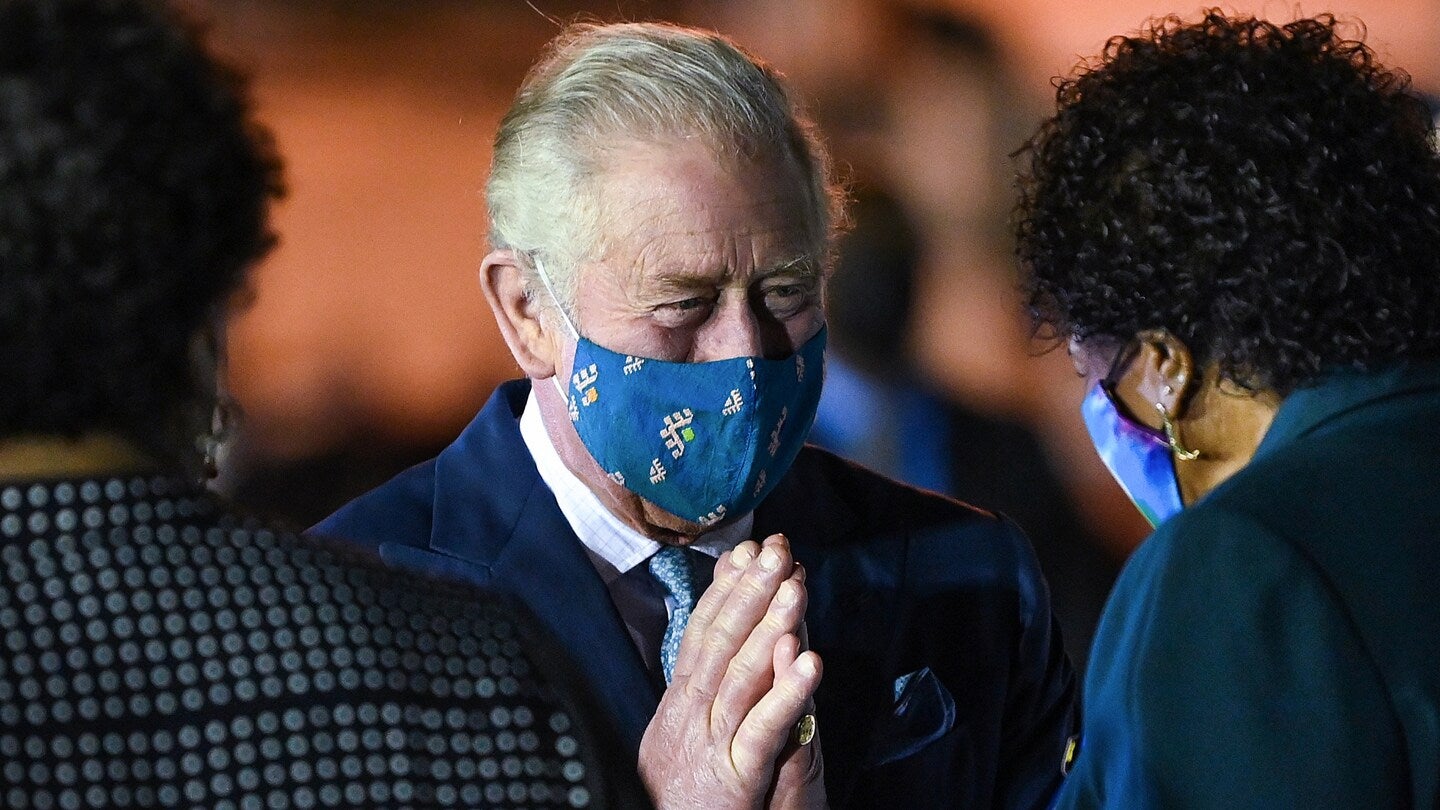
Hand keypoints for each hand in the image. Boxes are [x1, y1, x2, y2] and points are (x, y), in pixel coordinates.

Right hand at [639, 534, 823, 809]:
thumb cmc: (676, 795)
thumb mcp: (681, 732)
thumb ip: (697, 688)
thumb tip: (707, 640)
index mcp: (679, 701)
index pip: (703, 631)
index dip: (727, 588)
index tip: (747, 548)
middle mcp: (689, 713)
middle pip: (720, 640)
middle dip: (750, 590)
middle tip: (776, 548)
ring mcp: (710, 742)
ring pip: (741, 674)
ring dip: (771, 626)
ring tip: (796, 587)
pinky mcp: (735, 777)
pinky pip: (763, 729)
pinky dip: (786, 693)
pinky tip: (810, 663)